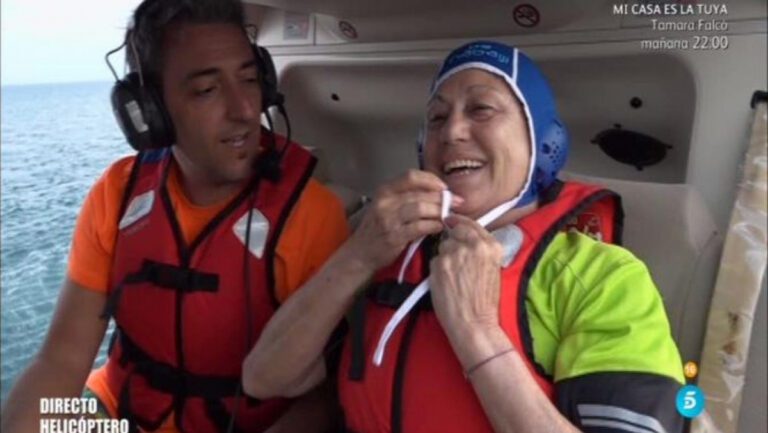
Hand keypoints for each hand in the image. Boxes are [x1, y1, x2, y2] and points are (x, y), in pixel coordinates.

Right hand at [347, 170, 461, 270]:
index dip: (431, 180)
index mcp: (384, 191)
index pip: (411, 176)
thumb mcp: (387, 206)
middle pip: (420, 193)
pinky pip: (421, 227)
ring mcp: (389, 219)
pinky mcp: (395, 236)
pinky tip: (439, 227)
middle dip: (442, 198)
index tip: (444, 187)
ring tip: (447, 216)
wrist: (360, 253)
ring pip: (422, 208)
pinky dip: (434, 226)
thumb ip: (407, 197)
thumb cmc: (378, 229)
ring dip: (439, 212)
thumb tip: (439, 192)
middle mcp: (385, 202)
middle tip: (456, 203)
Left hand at [429, 214, 503, 340]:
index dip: (459, 222)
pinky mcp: (439, 263)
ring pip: (443, 246)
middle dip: (452, 240)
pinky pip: (435, 260)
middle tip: (454, 257)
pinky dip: (437, 269)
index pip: (471, 223)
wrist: (473, 323)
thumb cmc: (484, 302)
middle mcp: (474, 245)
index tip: (451, 221)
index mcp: (491, 246)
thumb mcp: (492, 269)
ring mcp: (454, 253)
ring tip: (453, 276)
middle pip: (455, 231)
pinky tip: (446, 283)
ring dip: (445, 256)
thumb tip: (465, 237)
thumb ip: (481, 250)